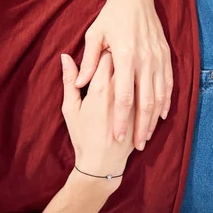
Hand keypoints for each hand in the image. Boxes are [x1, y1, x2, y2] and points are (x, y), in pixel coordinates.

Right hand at [61, 53, 134, 190]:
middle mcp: (121, 92)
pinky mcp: (144, 111)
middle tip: (116, 55)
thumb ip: (69, 80)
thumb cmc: (82, 135)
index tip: (103, 49)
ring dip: (133, 69)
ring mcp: (135, 102)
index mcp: (101, 88)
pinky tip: (138, 82)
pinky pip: (147, 91)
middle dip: (121, 57)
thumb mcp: (70, 108)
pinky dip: (143, 84)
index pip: (106, 55)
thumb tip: (65, 57)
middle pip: (125, 63)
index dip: (105, 49)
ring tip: (127, 68)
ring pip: (138, 75)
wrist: (102, 163)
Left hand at [74, 0, 172, 151]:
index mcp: (125, 56)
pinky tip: (161, 115)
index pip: (123, 96)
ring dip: (154, 119)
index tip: (115, 137)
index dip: (120, 120)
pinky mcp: (166, 56)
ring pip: (159, 97)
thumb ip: (89, 62)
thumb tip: (79, 83)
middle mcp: (145, 60)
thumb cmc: (110, 16)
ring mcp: (158, 58)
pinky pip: (169, 84)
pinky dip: (166, 102)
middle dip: (140, 127)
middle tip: (135, 147)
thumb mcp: (94, 35)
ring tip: (147, 137)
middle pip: (144, 102)